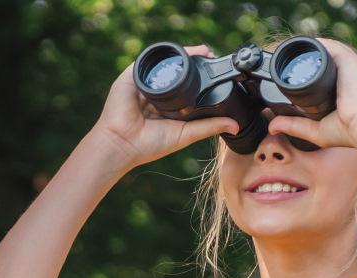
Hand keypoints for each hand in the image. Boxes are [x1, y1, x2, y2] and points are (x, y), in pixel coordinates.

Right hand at [91, 44, 239, 172]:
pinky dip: (163, 56)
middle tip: (210, 55)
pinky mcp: (130, 77)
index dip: (200, 78)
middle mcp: (154, 94)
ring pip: (165, 64)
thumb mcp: (185, 134)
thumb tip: (234, 126)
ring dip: (182, 56)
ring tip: (200, 52)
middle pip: (175, 71)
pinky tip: (178, 54)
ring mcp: (142, 84)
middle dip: (193, 63)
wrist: (122, 144)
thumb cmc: (147, 145)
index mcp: (165, 107)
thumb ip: (208, 127)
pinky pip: (148, 60)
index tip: (215, 69)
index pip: (185, 86)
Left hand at [266, 39, 356, 150]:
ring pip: (330, 50)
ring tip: (292, 54)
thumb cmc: (349, 133)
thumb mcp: (316, 130)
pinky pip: (331, 47)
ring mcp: (356, 63)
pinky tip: (302, 48)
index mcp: (354, 85)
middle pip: (331, 58)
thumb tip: (272, 127)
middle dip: (312, 58)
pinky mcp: (351, 60)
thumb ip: (294, 126)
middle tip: (291, 63)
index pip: (333, 70)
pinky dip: (316, 46)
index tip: (298, 73)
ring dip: (312, 50)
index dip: (315, 70)